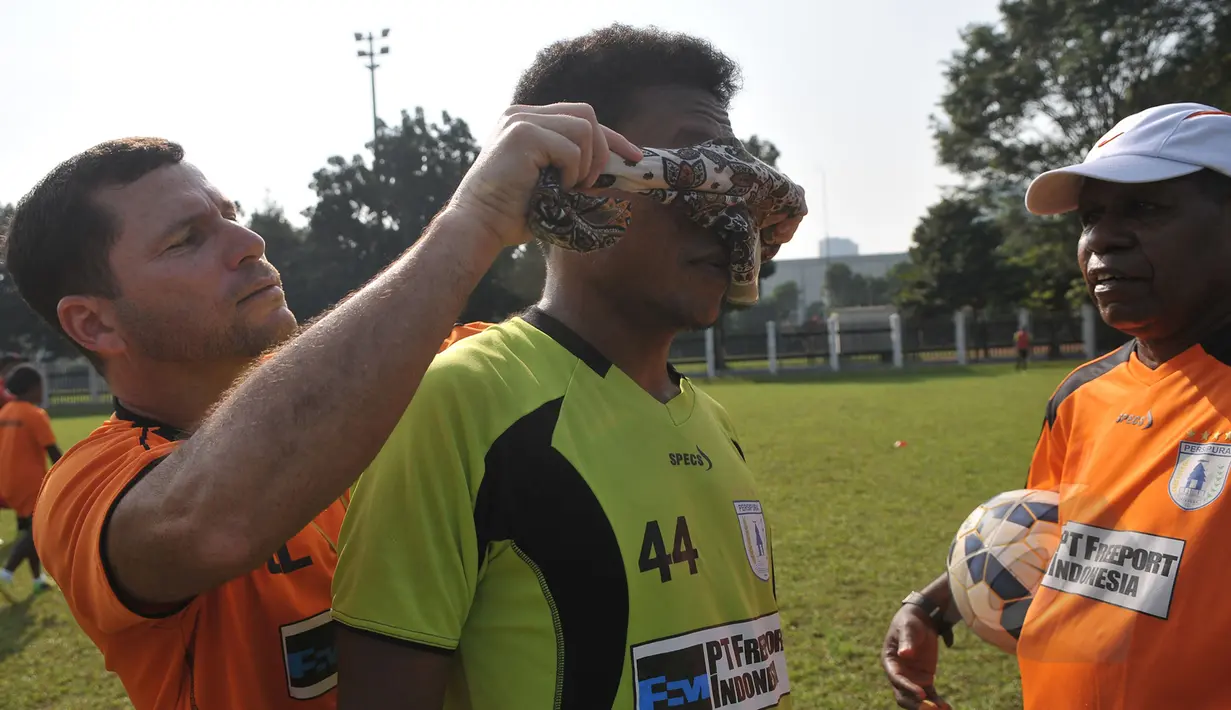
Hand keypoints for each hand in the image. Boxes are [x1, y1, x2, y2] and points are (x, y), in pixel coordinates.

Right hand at [447, 103, 642, 247]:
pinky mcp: (523, 133)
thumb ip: (572, 166)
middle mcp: (522, 114)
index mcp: (526, 121)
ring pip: (584, 128)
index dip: (611, 137)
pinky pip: (572, 148)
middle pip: (587, 114)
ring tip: (569, 188)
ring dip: (586, 164)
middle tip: (592, 183)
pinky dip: (572, 173)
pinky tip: (555, 188)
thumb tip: (612, 167)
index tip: (634, 157)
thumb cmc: (513, 213)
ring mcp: (521, 120)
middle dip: (604, 149)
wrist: (480, 225)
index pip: (579, 117)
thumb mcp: (550, 183)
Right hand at [882, 605, 950, 709]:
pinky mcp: (925, 679)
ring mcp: (912, 679)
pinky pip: (930, 695)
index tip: (922, 694)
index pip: (896, 679)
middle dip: (916, 704)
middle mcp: (899, 674)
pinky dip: (937, 702)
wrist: (920, 620)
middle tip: (931, 709)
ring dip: (927, 707)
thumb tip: (904, 654)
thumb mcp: (908, 628)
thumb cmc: (910, 622)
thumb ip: (907, 641)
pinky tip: (947, 707)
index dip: (908, 688)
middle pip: (903, 695)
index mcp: (890, 662)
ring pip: (917, 699)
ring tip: (942, 709)